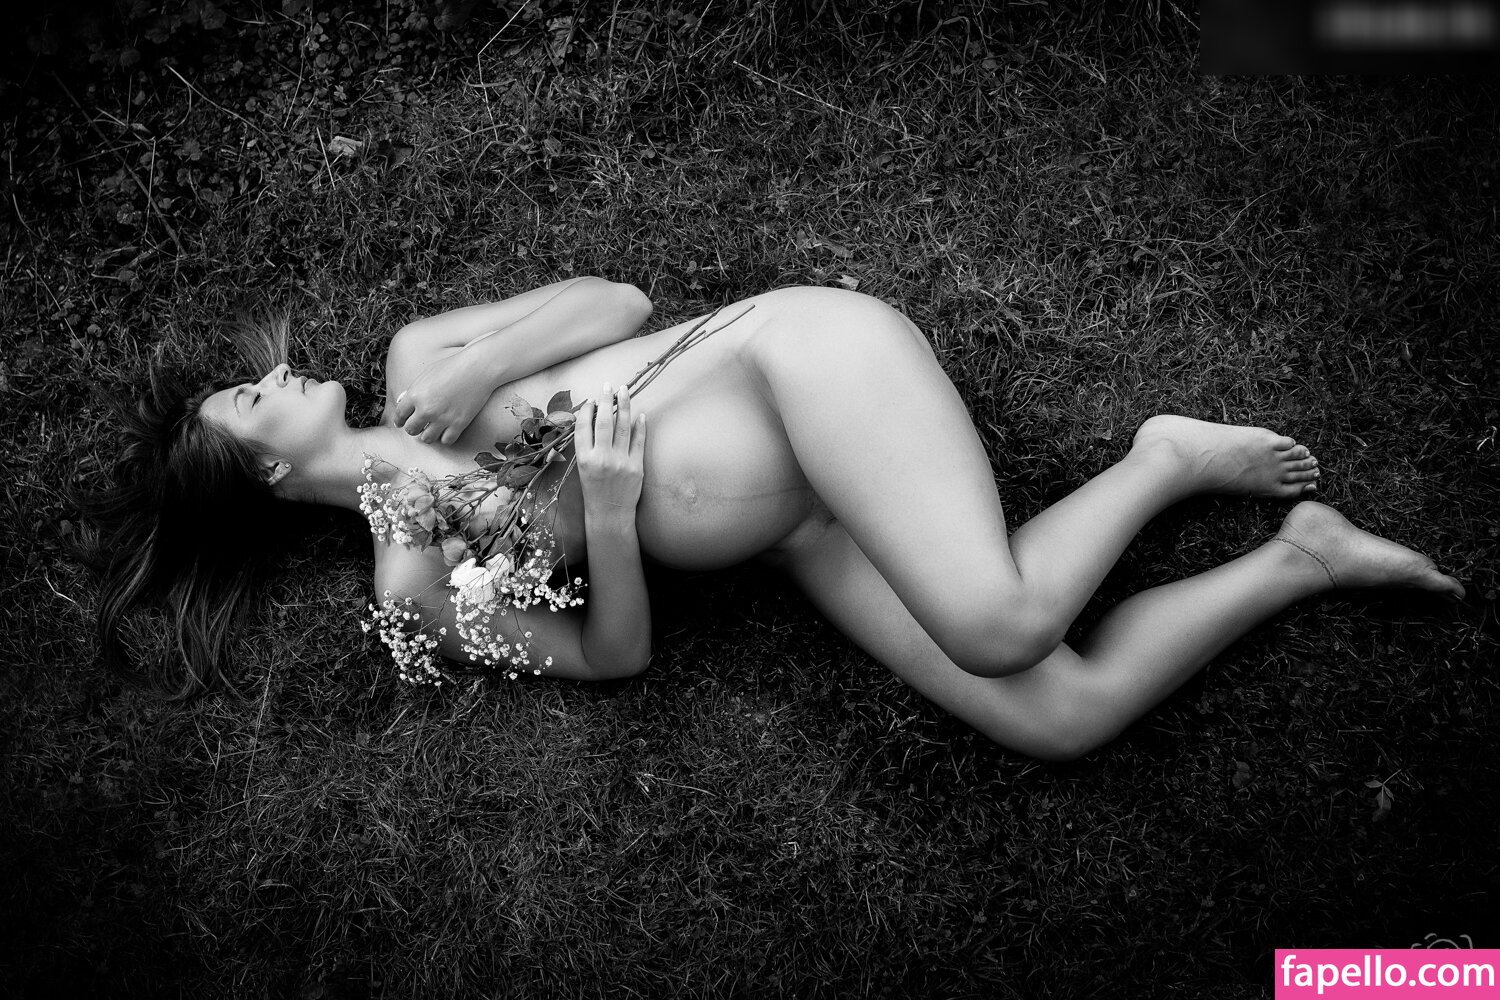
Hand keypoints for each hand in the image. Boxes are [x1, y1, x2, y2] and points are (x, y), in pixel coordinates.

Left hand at [392, 352, 494, 444]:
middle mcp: (426, 409)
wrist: (477, 368)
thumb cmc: (452, 367)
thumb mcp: (426, 374)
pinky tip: (447, 430)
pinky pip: (446, 441)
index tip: (401, 423)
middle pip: (411, 429)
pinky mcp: (458, 424)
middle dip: (413, 428)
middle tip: (419, 426)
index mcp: (415, 395)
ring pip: (427, 439)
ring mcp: (443, 418)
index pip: (399, 415)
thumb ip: (414, 390)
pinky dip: (445, 437)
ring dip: (428, 435)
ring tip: (432, 430)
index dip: (399, 421)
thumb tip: (403, 403)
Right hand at [575, 383, 645, 519]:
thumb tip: (595, 418)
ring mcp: (620, 462)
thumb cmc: (594, 491)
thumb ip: (587, 446)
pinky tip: (640, 414)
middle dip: (606, 400)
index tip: (592, 400)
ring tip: (624, 390)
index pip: (583, 426)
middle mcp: (601, 458)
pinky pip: (639, 441)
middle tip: (608, 385)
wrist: (609, 515)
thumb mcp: (582, 469)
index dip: (587, 410)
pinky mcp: (636, 467)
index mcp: (584, 459)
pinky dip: (640, 426)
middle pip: (604, 421)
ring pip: (623, 426)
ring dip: (624, 405)